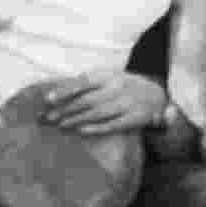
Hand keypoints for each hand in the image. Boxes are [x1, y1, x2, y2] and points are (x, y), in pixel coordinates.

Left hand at [40, 71, 168, 134]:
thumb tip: (60, 89)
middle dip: (66, 109)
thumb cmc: (124, 86)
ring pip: (97, 113)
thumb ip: (88, 82)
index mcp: (109, 75)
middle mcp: (117, 88)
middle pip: (87, 100)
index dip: (65, 90)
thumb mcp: (109, 77)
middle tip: (49, 117)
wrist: (157, 94)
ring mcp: (127, 103)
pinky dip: (96, 128)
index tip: (48, 99)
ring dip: (76, 119)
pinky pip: (112, 124)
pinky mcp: (134, 118)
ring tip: (61, 124)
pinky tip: (81, 131)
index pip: (83, 82)